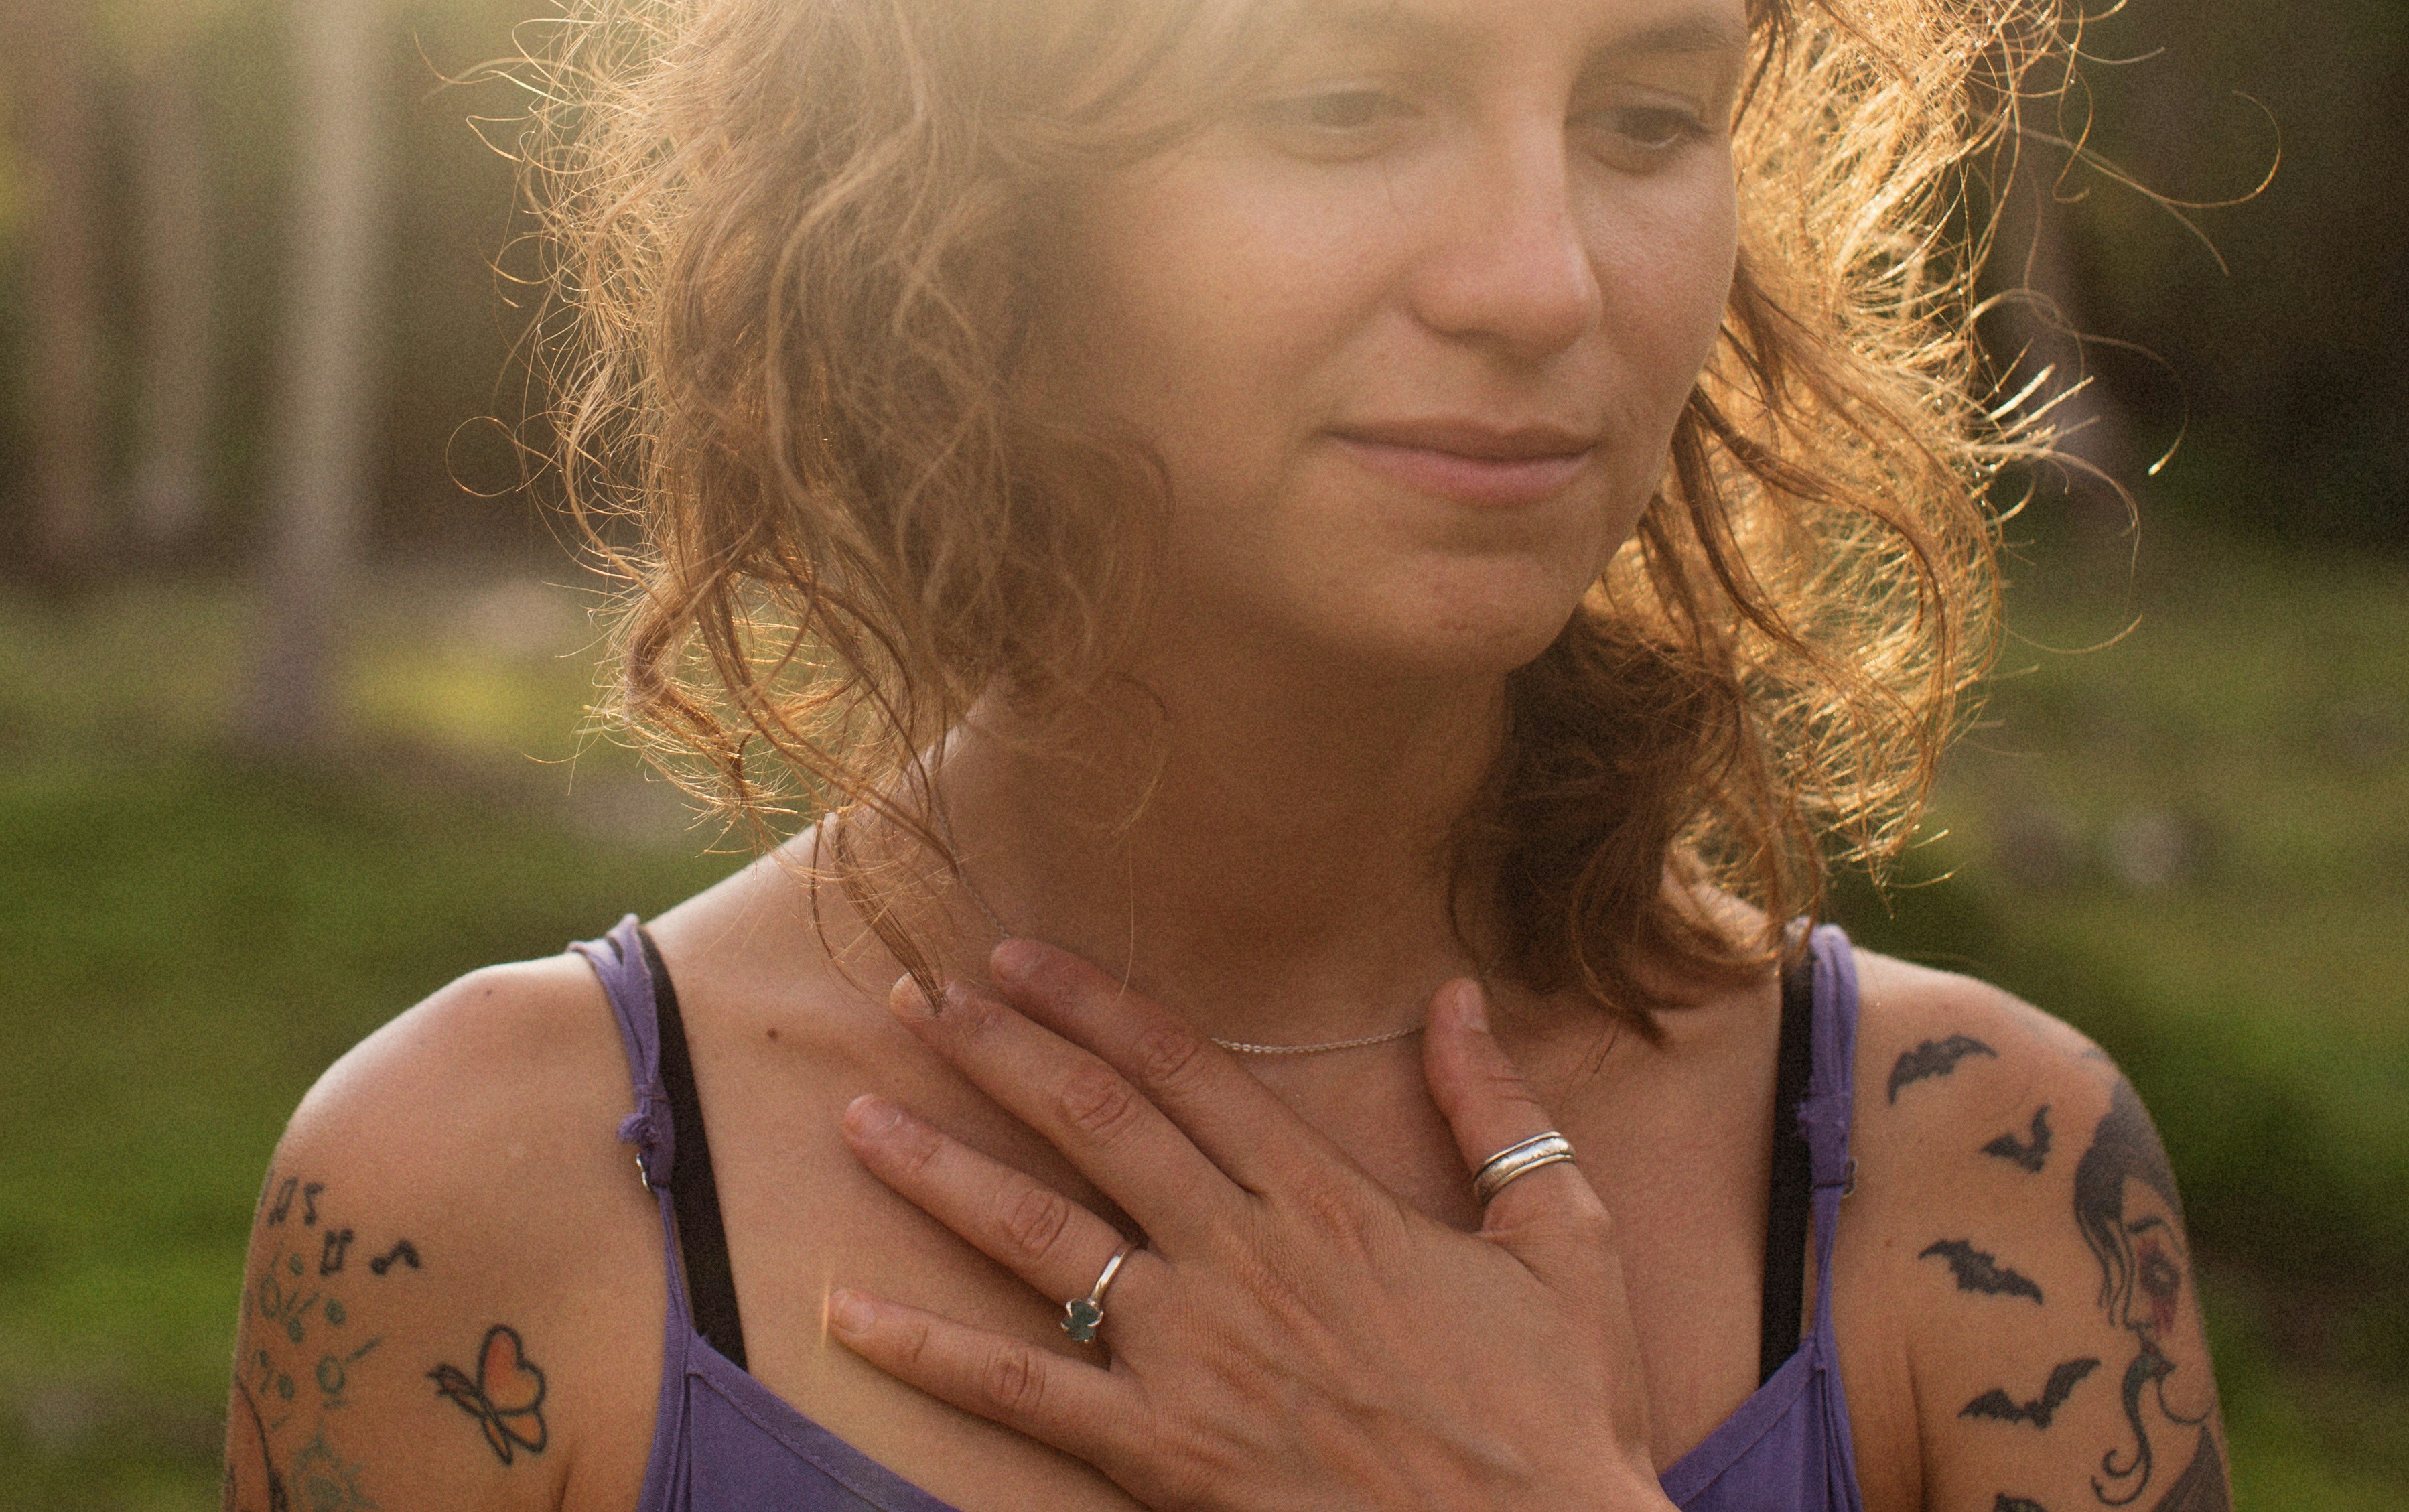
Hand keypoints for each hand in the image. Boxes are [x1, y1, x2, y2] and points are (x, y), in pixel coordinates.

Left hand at [824, 939, 1672, 1511]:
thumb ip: (1496, 1112)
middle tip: (914, 998)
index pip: (1181, 1066)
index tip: (1015, 955)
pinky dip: (926, 1350)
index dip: (1090, 1000)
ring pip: (1038, 1235)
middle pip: (1091, 1121)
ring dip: (937, 1168)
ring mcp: (1195, 1355)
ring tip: (858, 1115)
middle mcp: (1241, 1258)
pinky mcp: (1163, 1454)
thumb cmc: (1561, 1412)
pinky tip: (847, 1314)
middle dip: (992, 1050)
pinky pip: (1022, 1393)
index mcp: (1324, 1197)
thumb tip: (1457, 996)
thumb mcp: (1560, 1240)